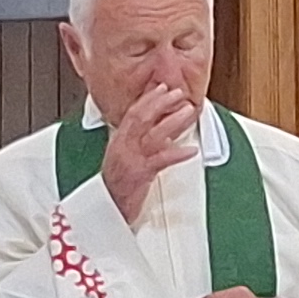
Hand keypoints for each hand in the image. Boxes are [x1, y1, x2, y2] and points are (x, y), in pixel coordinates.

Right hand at [102, 83, 200, 224]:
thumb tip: (165, 133)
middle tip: (178, 93)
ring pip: (153, 135)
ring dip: (173, 121)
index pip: (133, 112)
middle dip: (161, 103)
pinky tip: (191, 150)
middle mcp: (123, 147)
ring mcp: (131, 160)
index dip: (149, 98)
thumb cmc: (118, 187)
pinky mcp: (139, 174)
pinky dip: (178, 153)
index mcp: (119, 142)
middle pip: (141, 117)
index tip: (163, 87)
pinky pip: (161, 160)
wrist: (107, 210)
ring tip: (188, 112)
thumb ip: (141, 144)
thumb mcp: (127, 159)